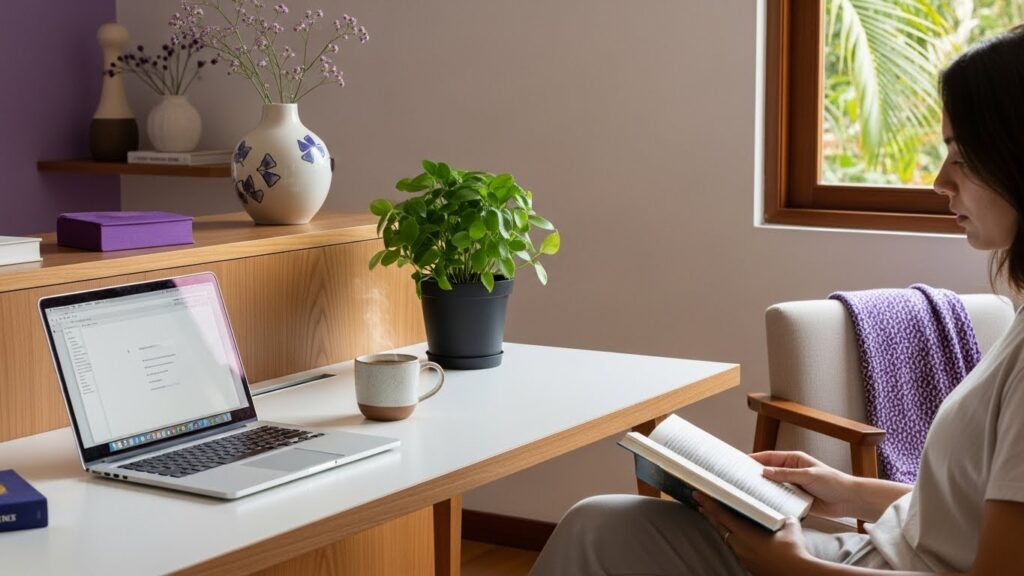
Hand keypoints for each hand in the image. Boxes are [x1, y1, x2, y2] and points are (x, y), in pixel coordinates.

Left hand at [694, 492, 812, 575]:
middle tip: (702, 506)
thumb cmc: (793, 551)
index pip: (720, 515)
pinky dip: (738, 542)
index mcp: (744, 533)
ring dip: (724, 530)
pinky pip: (739, 551)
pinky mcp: (749, 566)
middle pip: (720, 527)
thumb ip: (784, 518)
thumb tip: (786, 515)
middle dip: (710, 516)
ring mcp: (743, 557)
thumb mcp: (790, 527)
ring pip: (729, 540)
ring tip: (723, 521)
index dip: (707, 503)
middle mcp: (739, 545)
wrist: (798, 575)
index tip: (697, 495)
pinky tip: (745, 541)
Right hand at [751, 451, 854, 518]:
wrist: (849, 500)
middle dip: (756, 475)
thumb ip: (786, 474)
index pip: (770, 457)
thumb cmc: (833, 482)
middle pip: (769, 472)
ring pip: (773, 487)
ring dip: (764, 490)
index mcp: (794, 460)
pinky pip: (781, 500)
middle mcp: (791, 472)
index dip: (755, 459)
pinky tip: (764, 504)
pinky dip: (773, 501)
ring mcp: (793, 486)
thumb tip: (765, 472)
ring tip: (748, 492)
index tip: (741, 462)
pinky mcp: (796, 499)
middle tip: (740, 479)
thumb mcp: (808, 475)